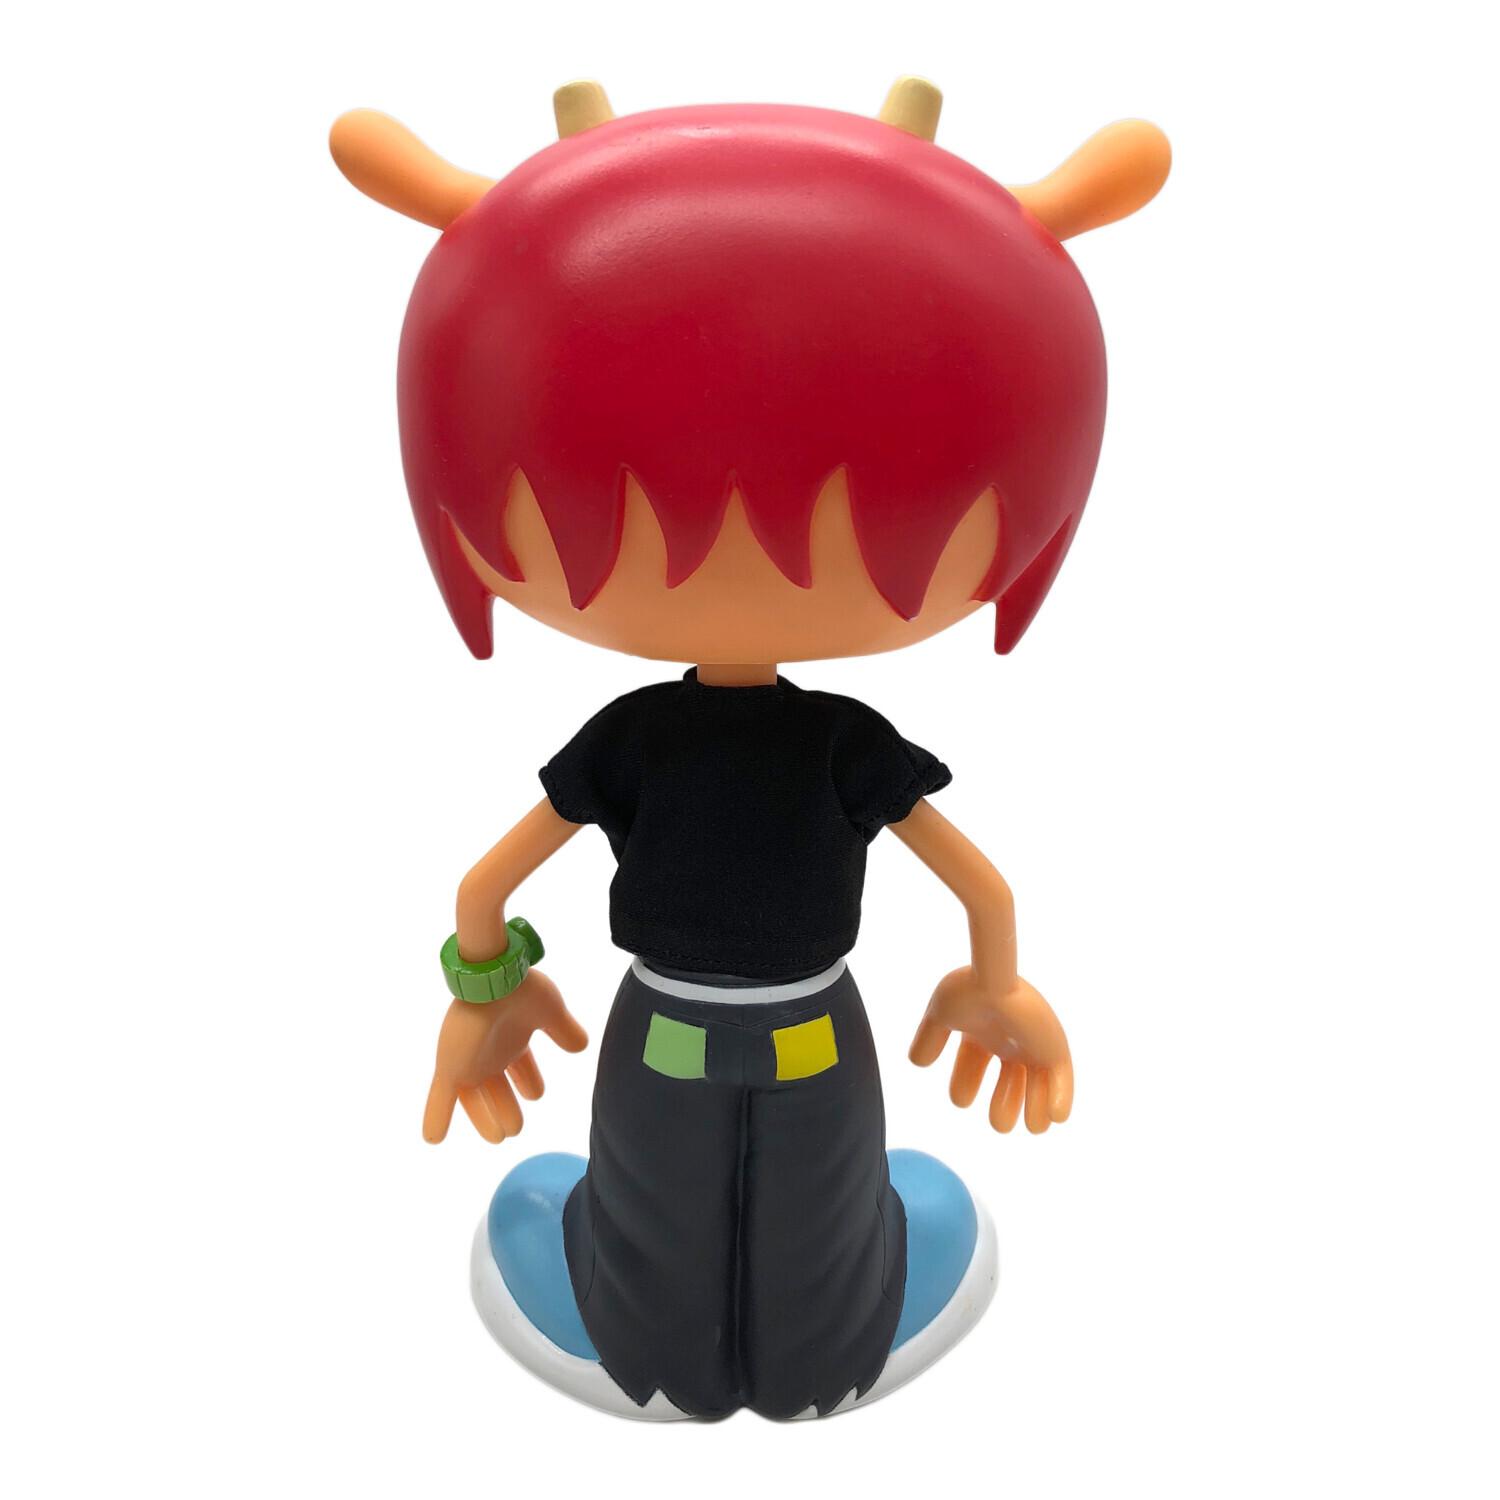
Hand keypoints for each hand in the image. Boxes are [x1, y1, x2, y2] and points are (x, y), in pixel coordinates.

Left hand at [422, 969, 587, 1143]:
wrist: (494, 979)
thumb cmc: (522, 989)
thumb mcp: (551, 1011)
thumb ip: (565, 1030)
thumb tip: (582, 1045)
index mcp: (511, 1040)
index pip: (521, 1068)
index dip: (529, 1083)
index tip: (535, 1094)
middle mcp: (490, 1053)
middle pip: (498, 1088)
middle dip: (507, 1108)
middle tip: (515, 1129)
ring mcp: (469, 1062)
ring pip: (474, 1099)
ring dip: (484, 1119)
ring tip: (498, 1137)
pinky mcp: (451, 1068)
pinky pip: (441, 1098)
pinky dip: (436, 1118)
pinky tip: (432, 1139)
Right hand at [909, 968, 1072, 1133]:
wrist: (992, 982)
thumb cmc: (968, 991)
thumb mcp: (940, 1014)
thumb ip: (929, 1038)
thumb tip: (917, 1061)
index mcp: (982, 1030)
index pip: (973, 1062)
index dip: (967, 1082)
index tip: (962, 1099)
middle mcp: (1009, 1039)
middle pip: (1010, 1079)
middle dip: (1005, 1103)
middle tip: (1000, 1124)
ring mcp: (1033, 1045)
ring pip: (1038, 1084)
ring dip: (1035, 1108)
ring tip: (1031, 1126)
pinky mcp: (1054, 1049)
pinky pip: (1063, 1079)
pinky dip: (1061, 1100)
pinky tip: (1055, 1118)